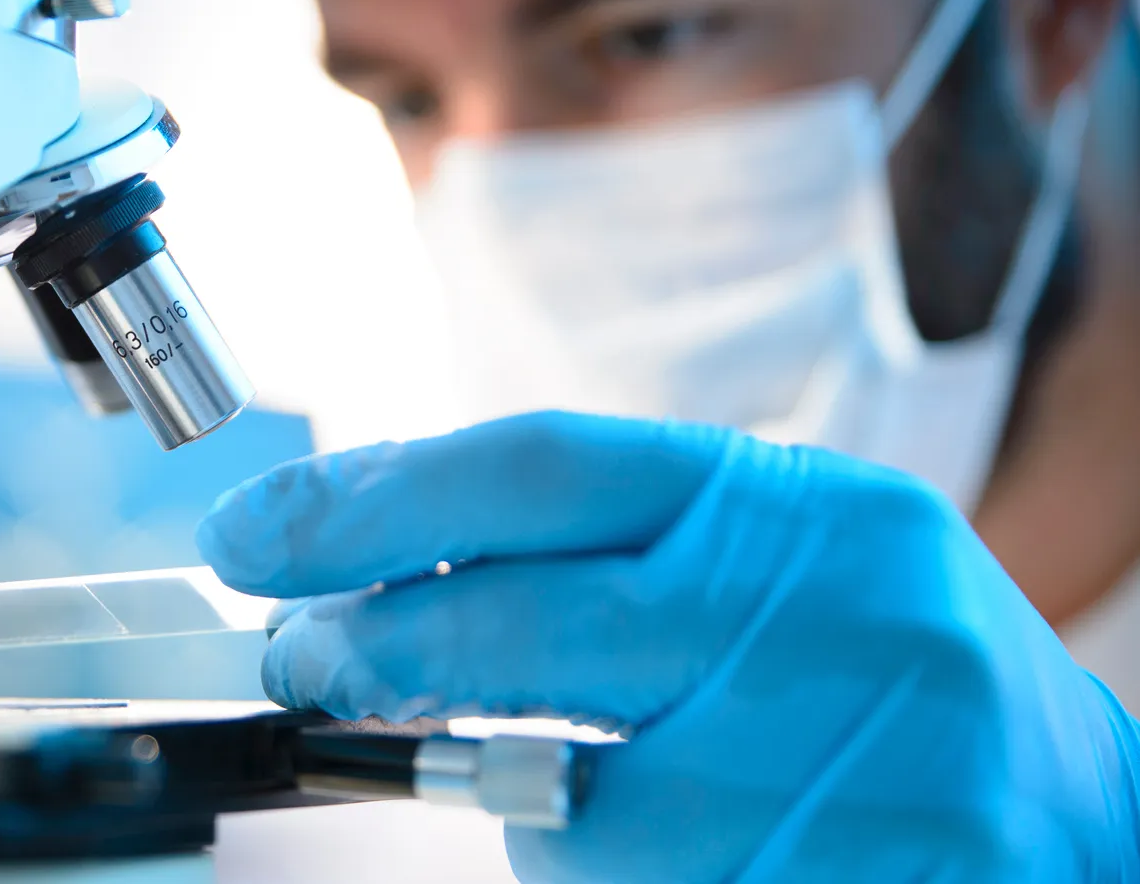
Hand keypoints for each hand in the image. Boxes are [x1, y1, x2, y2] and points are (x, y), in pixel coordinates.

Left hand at [196, 412, 1139, 881]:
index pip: (536, 469)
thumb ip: (600, 556)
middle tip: (302, 657)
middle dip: (369, 646)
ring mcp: (835, 777)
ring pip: (562, 808)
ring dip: (531, 805)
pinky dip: (612, 880)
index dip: (367, 497)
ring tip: (621, 786)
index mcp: (797, 510)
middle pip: (513, 627)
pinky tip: (687, 852)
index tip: (254, 530)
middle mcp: (823, 624)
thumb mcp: (768, 563)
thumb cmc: (887, 678)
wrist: (1080, 829)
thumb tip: (369, 564)